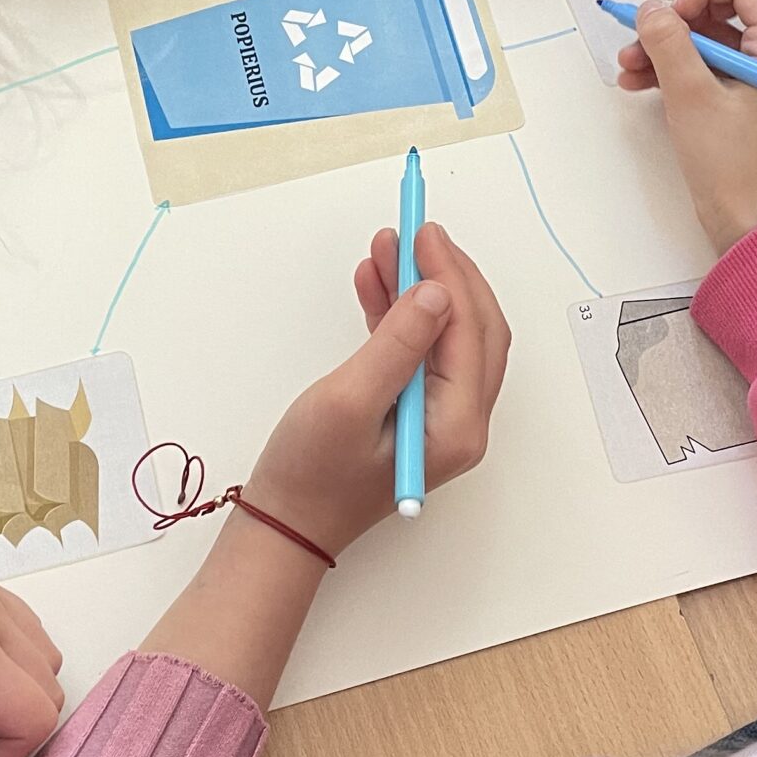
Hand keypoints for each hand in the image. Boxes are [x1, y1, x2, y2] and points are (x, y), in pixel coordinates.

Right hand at [244, 223, 510, 554]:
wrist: (284, 524)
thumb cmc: (311, 474)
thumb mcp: (350, 400)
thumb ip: (398, 343)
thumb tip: (438, 292)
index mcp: (458, 425)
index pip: (470, 331)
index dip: (450, 274)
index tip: (422, 232)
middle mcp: (461, 422)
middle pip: (471, 329)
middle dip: (443, 274)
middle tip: (412, 232)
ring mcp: (439, 418)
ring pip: (444, 335)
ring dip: (419, 288)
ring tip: (385, 248)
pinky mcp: (413, 412)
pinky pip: (419, 351)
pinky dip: (399, 314)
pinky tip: (375, 283)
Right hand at [615, 0, 756, 253]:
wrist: (746, 224)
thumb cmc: (732, 168)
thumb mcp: (691, 96)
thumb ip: (669, 43)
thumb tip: (651, 10)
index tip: (673, 16)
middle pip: (723, 8)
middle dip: (676, 20)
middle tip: (643, 39)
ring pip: (709, 39)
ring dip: (667, 46)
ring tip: (629, 66)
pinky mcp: (742, 99)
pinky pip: (707, 67)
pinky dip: (674, 68)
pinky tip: (640, 82)